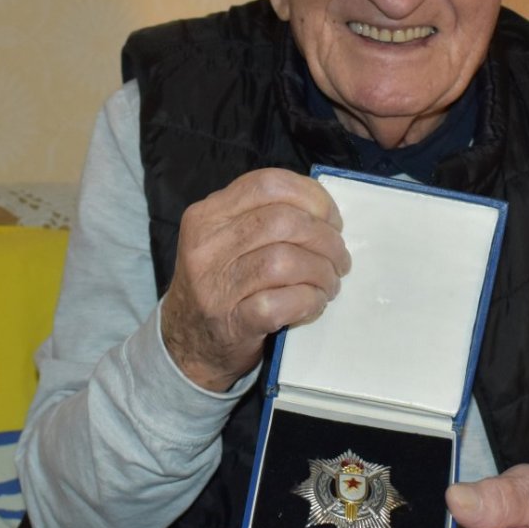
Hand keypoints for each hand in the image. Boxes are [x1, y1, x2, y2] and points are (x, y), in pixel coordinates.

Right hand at [161, 168, 350, 391]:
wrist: (188, 343)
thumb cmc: (221, 284)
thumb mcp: (226, 239)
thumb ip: (263, 217)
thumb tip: (323, 212)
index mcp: (208, 215)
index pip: (267, 184)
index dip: (312, 197)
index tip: (332, 220)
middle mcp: (206, 246)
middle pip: (283, 221)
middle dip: (326, 238)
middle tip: (339, 258)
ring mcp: (215, 286)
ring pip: (286, 261)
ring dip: (322, 272)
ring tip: (330, 283)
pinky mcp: (231, 321)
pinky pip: (283, 302)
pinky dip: (310, 300)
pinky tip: (315, 302)